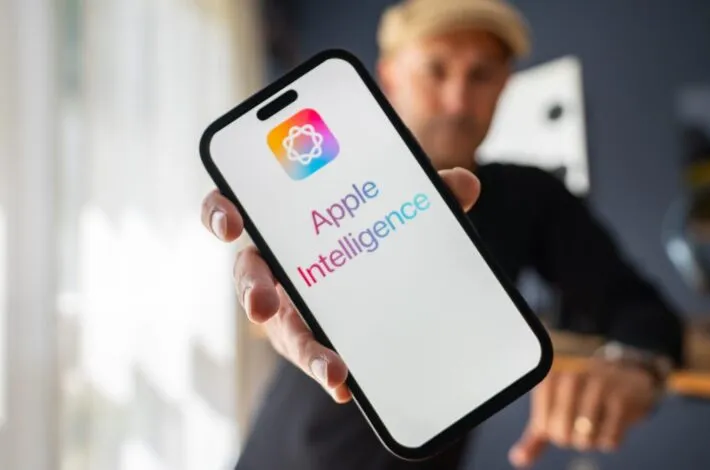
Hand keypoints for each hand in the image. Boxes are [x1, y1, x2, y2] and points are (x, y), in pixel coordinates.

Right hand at [201, 167, 480, 401]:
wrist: (372, 267)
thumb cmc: (362, 228)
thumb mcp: (389, 206)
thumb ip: (422, 194)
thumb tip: (465, 185)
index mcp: (280, 222)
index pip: (233, 209)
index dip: (221, 214)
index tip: (230, 223)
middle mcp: (274, 266)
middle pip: (248, 277)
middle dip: (252, 290)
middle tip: (262, 305)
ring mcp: (289, 308)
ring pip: (283, 330)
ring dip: (304, 349)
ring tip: (332, 368)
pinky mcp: (311, 338)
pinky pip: (315, 356)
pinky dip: (329, 370)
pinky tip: (349, 387)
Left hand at [509, 359, 658, 466]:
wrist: (628, 376)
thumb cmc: (586, 394)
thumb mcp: (557, 406)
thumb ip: (537, 432)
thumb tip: (518, 459)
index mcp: (550, 375)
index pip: (542, 424)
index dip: (554, 430)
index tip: (566, 416)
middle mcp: (572, 375)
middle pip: (561, 433)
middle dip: (572, 437)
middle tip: (582, 422)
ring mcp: (597, 385)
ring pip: (585, 439)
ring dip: (592, 440)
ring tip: (598, 421)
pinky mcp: (621, 399)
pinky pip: (609, 440)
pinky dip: (611, 440)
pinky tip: (614, 422)